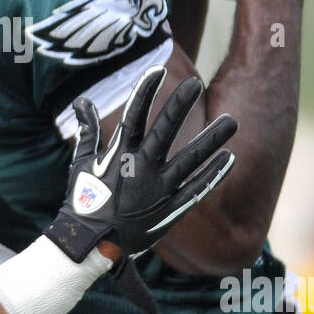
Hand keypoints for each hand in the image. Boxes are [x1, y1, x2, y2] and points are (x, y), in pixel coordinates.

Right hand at [43, 66, 236, 313]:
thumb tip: (81, 102)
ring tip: (233, 121)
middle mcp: (140, 168)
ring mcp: (158, 189)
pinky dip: (214, 175)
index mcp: (118, 154)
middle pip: (164, 129)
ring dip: (212, 138)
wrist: (89, 243)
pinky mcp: (170, 210)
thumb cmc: (83, 201)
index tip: (158, 69)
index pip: (133, 115)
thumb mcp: (80, 162)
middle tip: (195, 84)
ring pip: (190, 158)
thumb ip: (86, 130)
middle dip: (180, 105)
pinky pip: (197, 190)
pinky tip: (229, 159)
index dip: (145, 91)